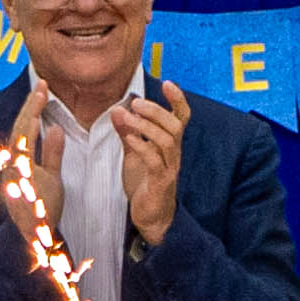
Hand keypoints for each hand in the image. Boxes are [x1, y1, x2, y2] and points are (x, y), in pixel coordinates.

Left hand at [112, 78, 185, 245]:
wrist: (151, 217)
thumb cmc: (144, 184)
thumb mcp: (133, 154)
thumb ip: (128, 132)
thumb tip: (118, 109)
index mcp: (169, 145)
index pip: (181, 117)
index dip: (178, 100)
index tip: (168, 83)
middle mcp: (174, 154)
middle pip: (175, 125)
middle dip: (156, 110)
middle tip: (135, 102)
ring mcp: (169, 168)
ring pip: (167, 140)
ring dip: (146, 126)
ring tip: (127, 117)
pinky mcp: (160, 182)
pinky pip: (154, 161)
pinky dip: (142, 146)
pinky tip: (129, 139)